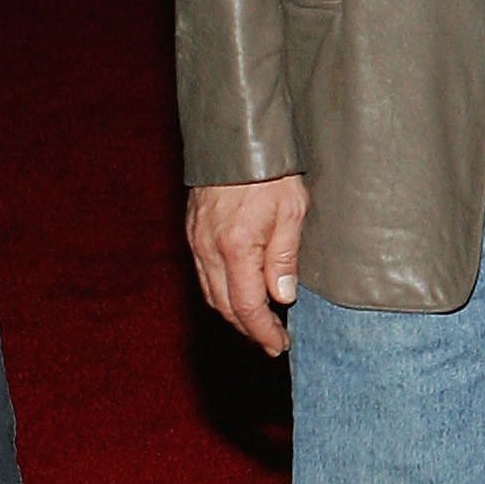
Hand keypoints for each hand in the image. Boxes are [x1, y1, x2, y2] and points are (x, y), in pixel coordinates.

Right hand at [187, 176, 309, 354]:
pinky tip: (239, 293)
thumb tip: (282, 297)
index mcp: (236, 248)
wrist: (235, 138)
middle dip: (249, 329)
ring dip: (234, 313)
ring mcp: (197, 241)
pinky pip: (204, 275)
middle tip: (272, 341)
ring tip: (259, 323)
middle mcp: (209, 250)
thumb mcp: (291, 211)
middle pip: (224, 306)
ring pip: (210, 293)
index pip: (246, 306)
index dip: (263, 331)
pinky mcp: (193, 232)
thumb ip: (285, 257)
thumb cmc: (269, 171)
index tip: (278, 345)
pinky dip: (221, 292)